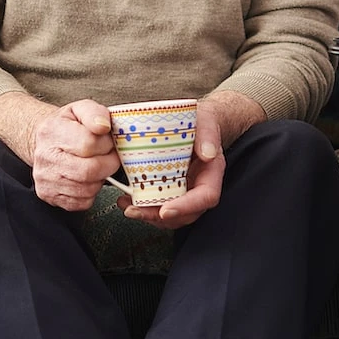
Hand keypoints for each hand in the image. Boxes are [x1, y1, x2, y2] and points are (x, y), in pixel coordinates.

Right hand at [27, 99, 120, 210]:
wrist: (46, 142)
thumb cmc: (67, 126)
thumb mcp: (81, 109)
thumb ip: (95, 113)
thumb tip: (103, 126)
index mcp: (52, 131)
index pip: (88, 143)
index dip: (106, 144)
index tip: (108, 141)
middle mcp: (45, 157)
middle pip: (89, 170)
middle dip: (109, 164)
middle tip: (111, 157)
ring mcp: (45, 179)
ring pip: (88, 189)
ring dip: (100, 179)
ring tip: (97, 165)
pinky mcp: (49, 195)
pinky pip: (82, 202)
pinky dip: (91, 192)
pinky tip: (87, 178)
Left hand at [119, 97, 234, 229]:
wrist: (195, 121)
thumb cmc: (201, 122)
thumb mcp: (206, 122)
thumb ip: (208, 136)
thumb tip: (208, 153)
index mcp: (211, 173)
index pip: (205, 197)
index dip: (186, 207)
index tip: (165, 210)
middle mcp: (199, 186)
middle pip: (185, 213)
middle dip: (159, 217)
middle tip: (135, 211)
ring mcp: (185, 190)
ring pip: (171, 215)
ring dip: (148, 216)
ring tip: (127, 207)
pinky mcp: (170, 189)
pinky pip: (159, 205)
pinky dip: (144, 207)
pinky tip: (127, 200)